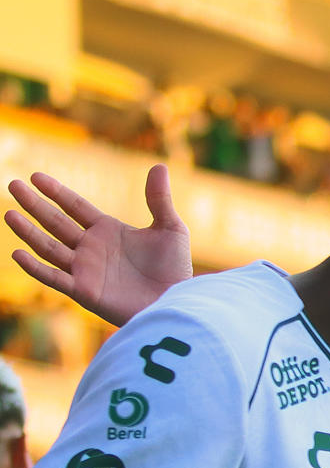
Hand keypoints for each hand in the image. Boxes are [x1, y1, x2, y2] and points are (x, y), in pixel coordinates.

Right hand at [6, 163, 190, 325]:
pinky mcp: (84, 291)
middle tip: (12, 184)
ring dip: (28, 232)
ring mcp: (84, 269)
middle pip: (55, 222)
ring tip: (9, 214)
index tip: (36, 176)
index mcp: (107, 230)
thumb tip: (160, 166)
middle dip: (34, 204)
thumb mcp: (170, 229)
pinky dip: (35, 268)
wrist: (176, 301)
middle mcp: (90, 248)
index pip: (74, 206)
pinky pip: (54, 278)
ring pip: (48, 247)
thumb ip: (159, 200)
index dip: (55, 192)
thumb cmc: (175, 268)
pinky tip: (17, 253)